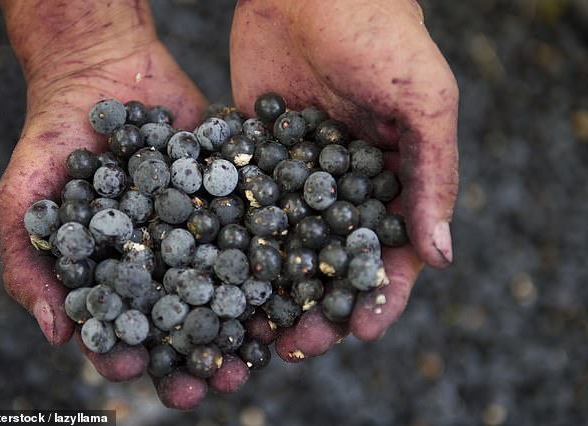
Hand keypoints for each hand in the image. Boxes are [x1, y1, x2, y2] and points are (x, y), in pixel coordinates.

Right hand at [0, 0, 247, 409]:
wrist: (103, 70)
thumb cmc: (53, 135)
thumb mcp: (23, 195)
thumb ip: (30, 262)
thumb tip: (55, 335)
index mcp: (115, 272)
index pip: (122, 330)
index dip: (129, 356)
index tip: (141, 374)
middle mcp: (163, 259)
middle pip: (184, 320)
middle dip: (201, 355)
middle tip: (223, 383)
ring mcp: (201, 231)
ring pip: (226, 287)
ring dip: (246, 322)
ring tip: (266, 349)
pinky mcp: (231, 197)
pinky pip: (254, 233)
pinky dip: (270, 259)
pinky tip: (288, 285)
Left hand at [231, 0, 458, 356]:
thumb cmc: (381, 37)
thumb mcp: (423, 101)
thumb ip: (435, 174)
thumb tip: (441, 256)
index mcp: (394, 182)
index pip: (393, 253)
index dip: (382, 296)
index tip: (363, 332)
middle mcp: (344, 189)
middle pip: (333, 262)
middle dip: (320, 306)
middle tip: (298, 344)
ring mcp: (296, 179)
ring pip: (286, 248)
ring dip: (273, 290)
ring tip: (254, 327)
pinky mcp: (253, 161)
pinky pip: (245, 211)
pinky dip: (235, 247)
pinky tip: (219, 277)